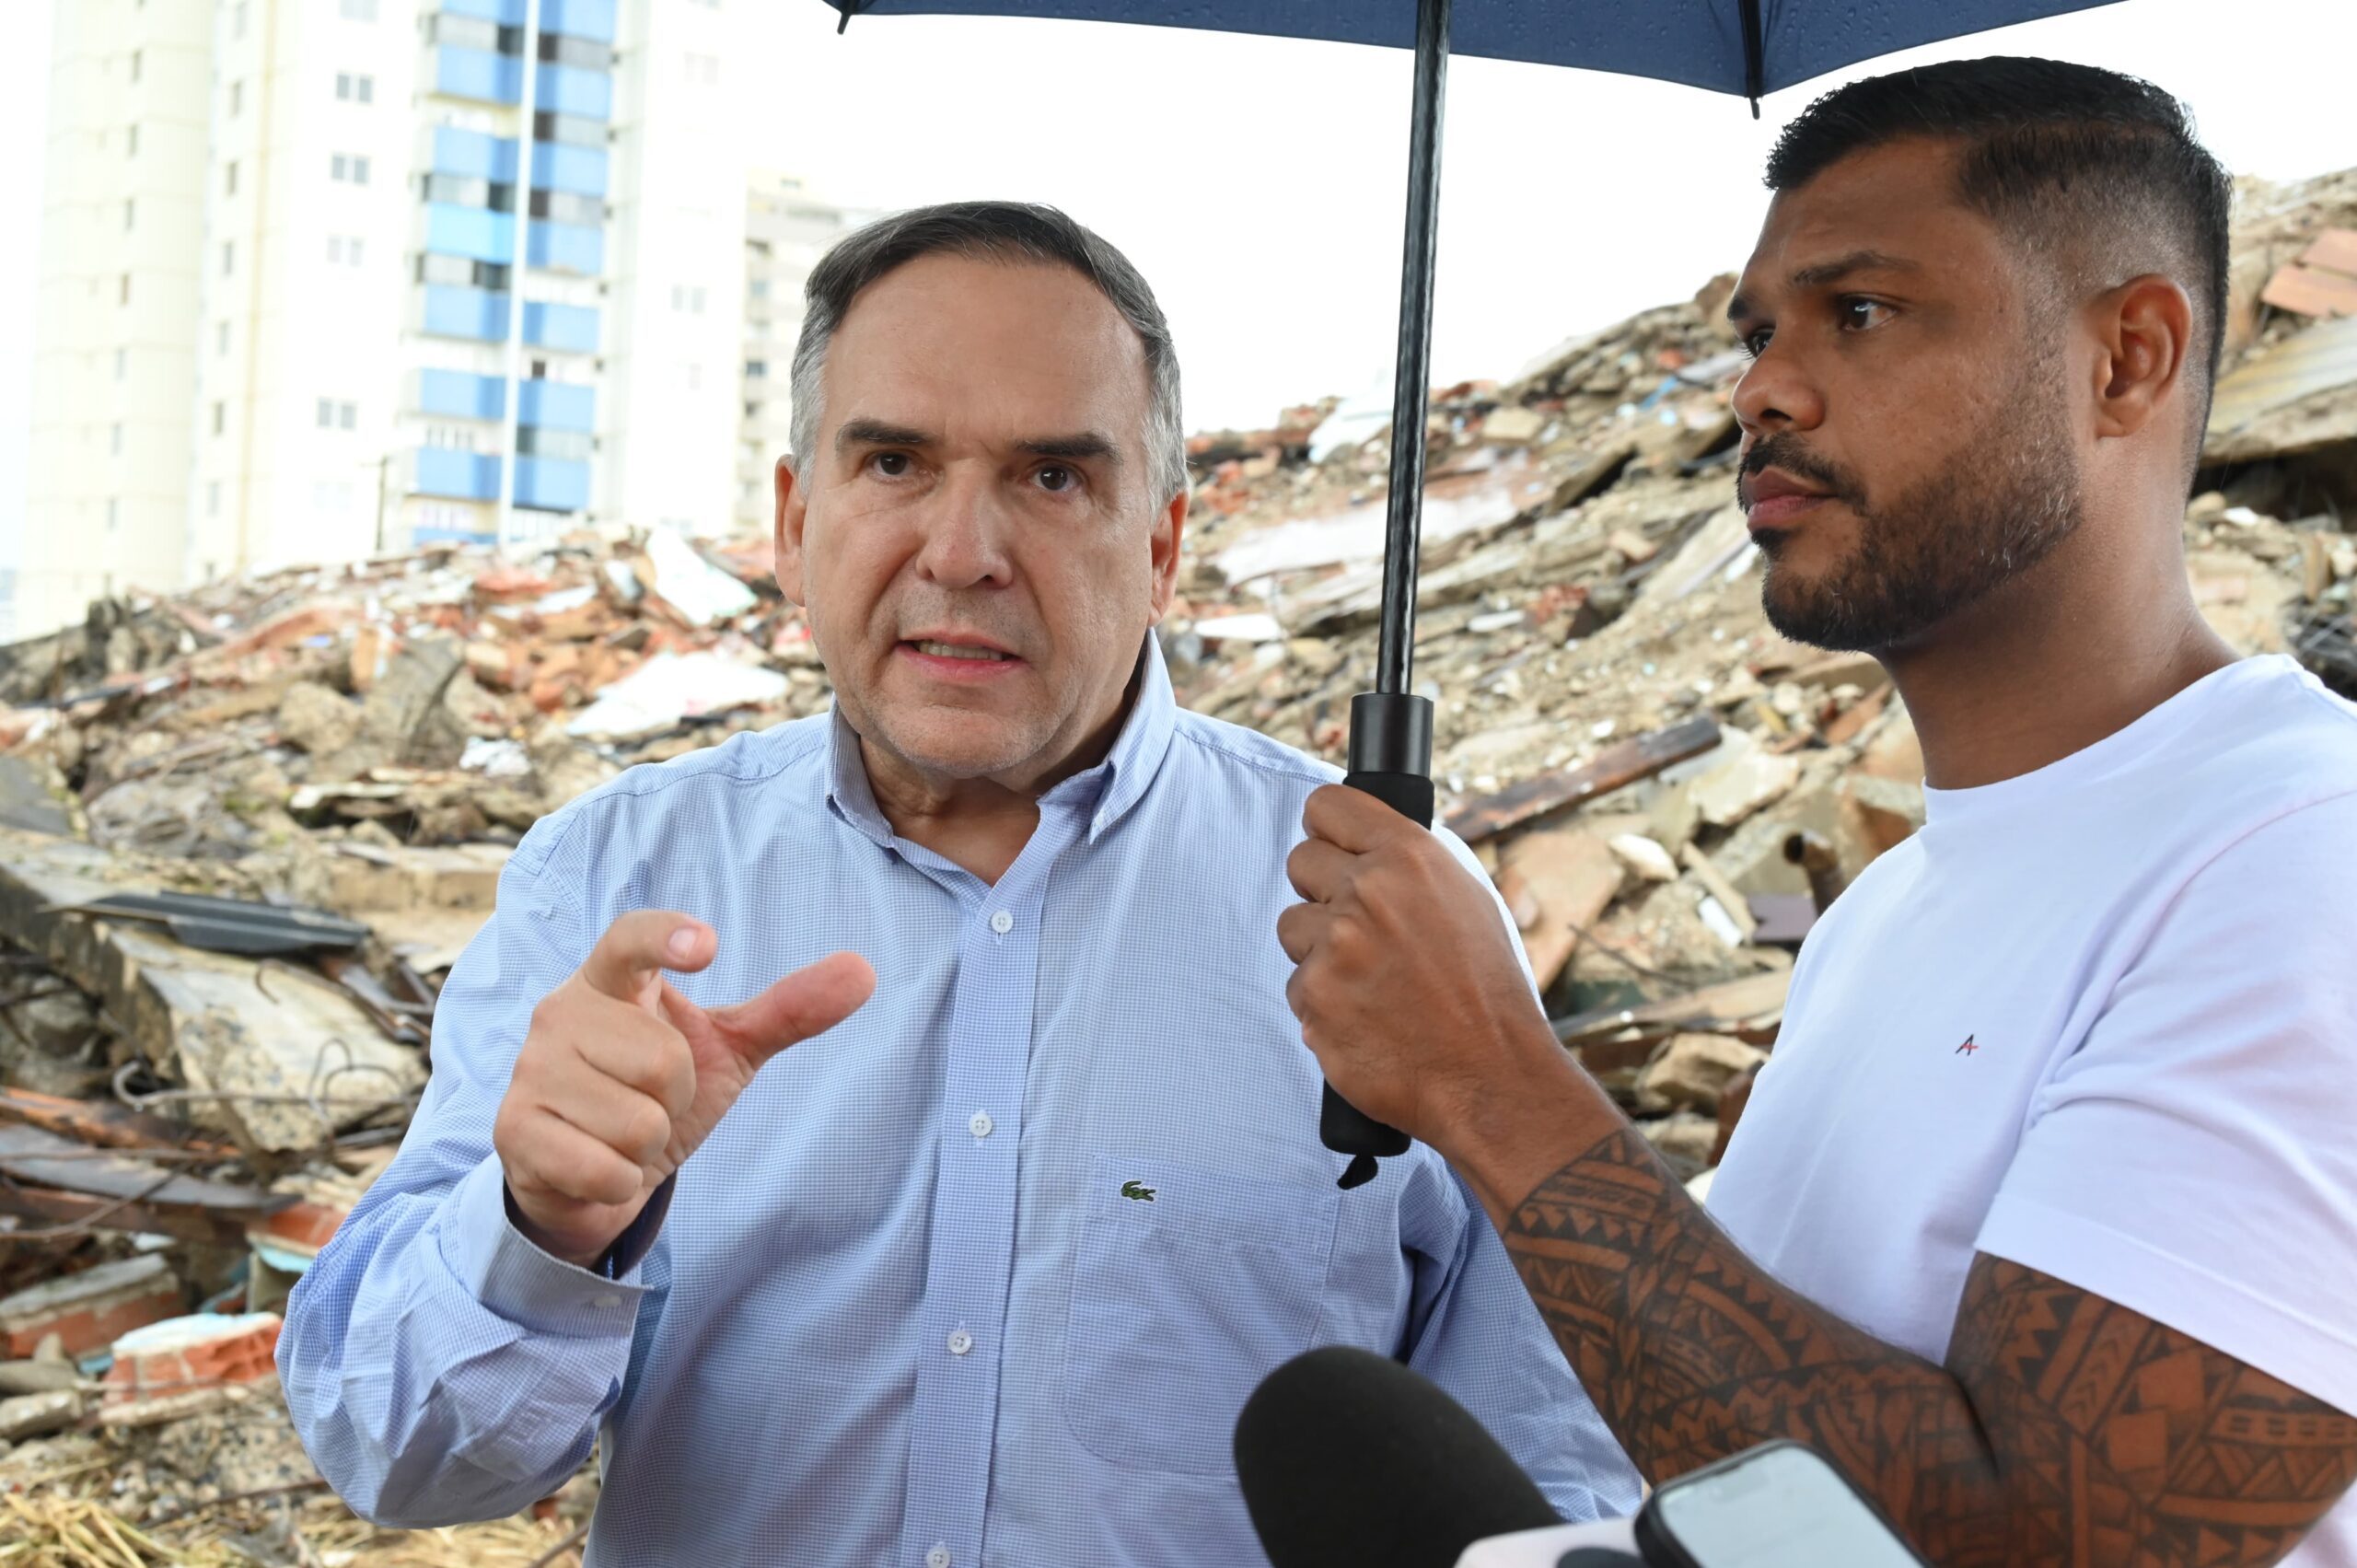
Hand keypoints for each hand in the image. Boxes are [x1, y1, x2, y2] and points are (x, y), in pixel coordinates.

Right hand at [493, 910, 874, 1266]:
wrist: (585, 1177)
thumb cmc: (653, 1095)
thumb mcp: (724, 1051)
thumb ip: (787, 1011)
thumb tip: (865, 970)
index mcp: (611, 982)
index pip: (629, 938)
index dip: (665, 937)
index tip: (708, 946)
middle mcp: (560, 1013)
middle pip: (662, 1061)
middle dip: (674, 1100)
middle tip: (650, 1104)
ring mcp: (529, 1070)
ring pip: (636, 1121)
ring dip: (645, 1145)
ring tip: (620, 1135)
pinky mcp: (513, 1130)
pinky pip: (603, 1167)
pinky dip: (619, 1181)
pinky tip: (597, 1167)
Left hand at [1277, 785, 1578, 1165]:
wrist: (1491, 1077)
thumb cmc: (1487, 994)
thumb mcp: (1468, 903)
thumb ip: (1409, 869)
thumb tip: (1362, 849)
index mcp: (1410, 856)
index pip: (1329, 807)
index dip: (1327, 830)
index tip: (1331, 847)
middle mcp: (1368, 892)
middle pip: (1300, 862)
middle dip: (1322, 893)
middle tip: (1359, 930)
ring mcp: (1335, 946)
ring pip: (1292, 927)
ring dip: (1319, 951)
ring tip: (1371, 982)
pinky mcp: (1313, 998)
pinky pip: (1297, 986)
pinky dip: (1323, 1004)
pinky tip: (1365, 1019)